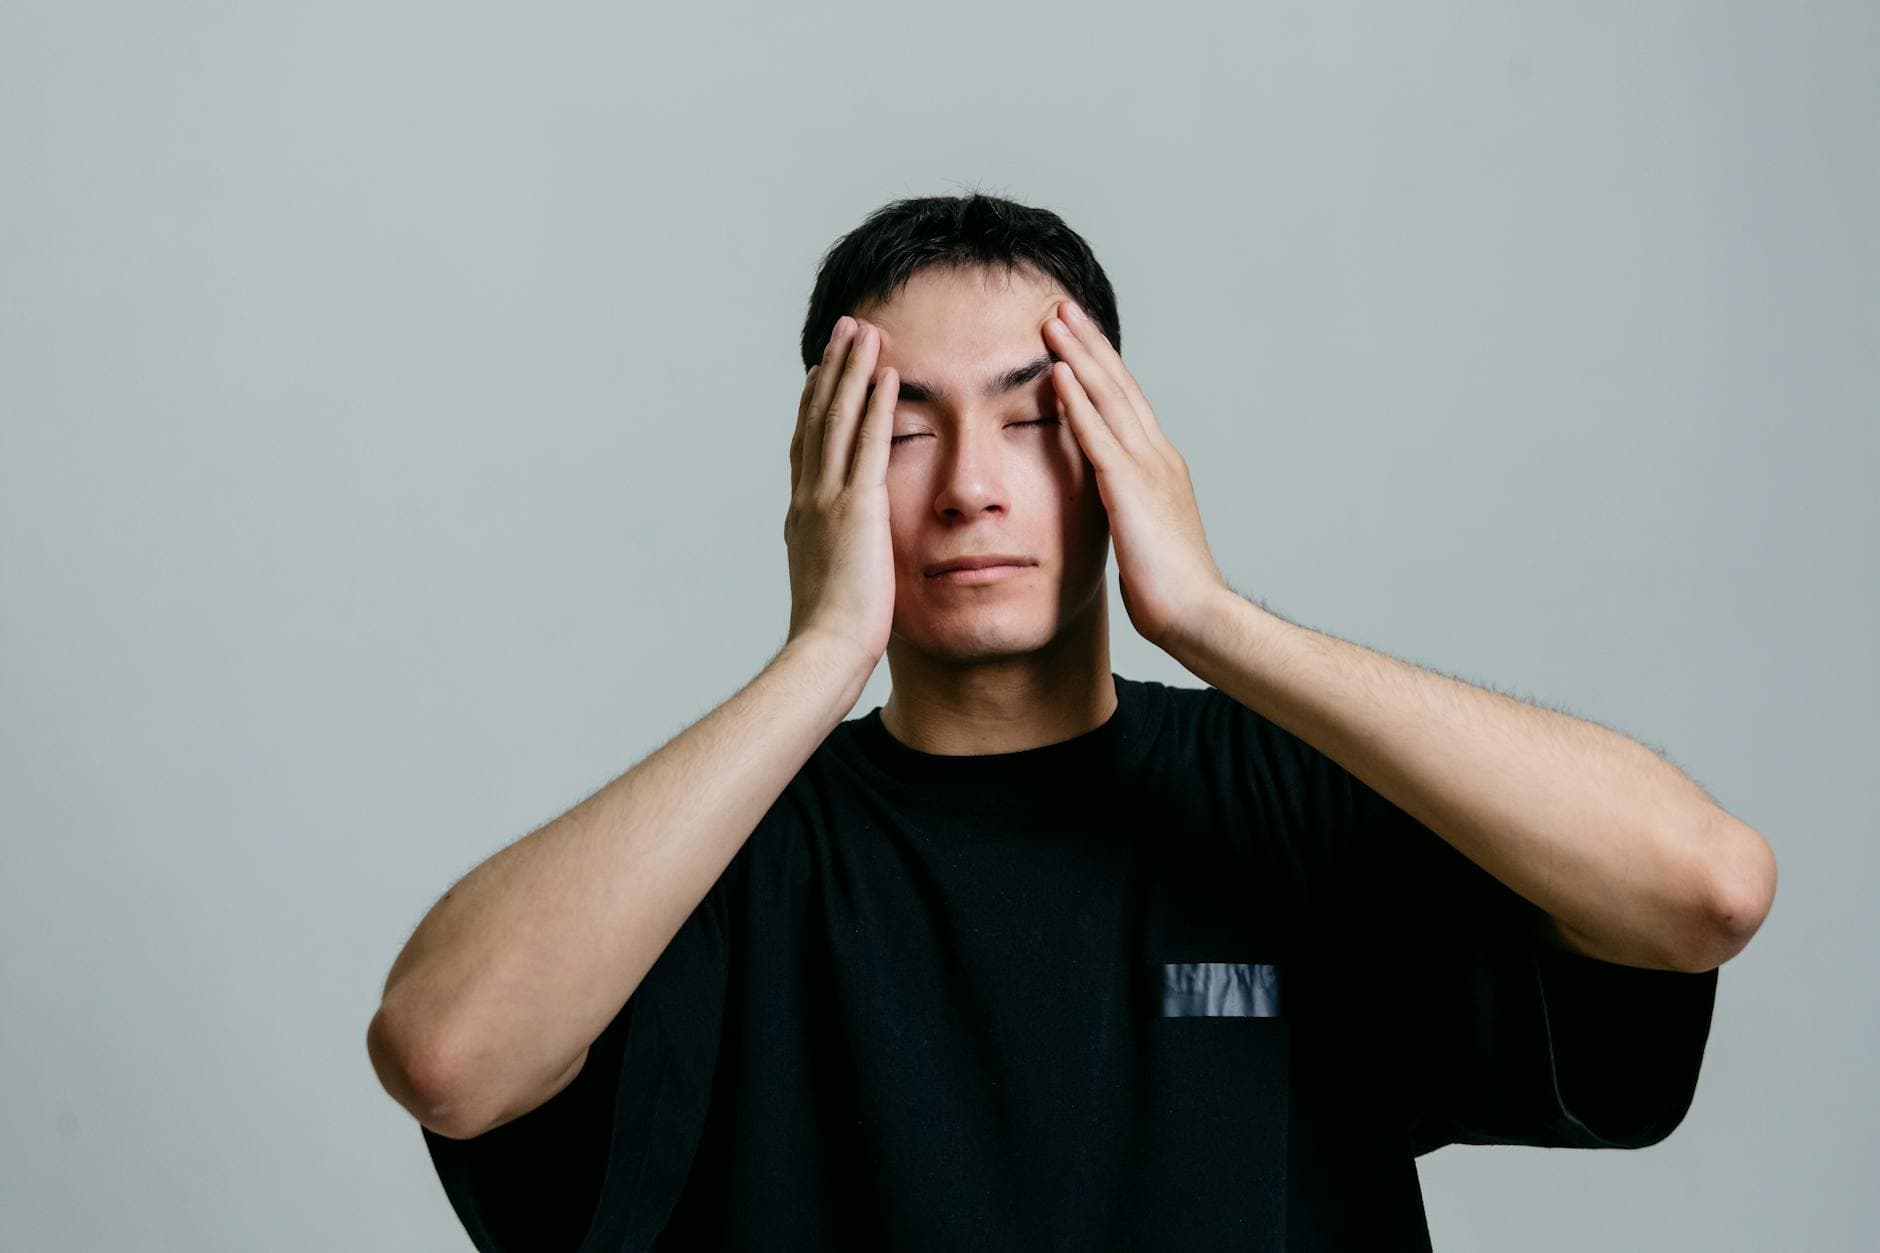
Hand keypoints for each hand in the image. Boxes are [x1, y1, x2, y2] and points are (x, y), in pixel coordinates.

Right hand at [784, 315, 898, 669]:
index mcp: (802, 517)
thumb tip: (848, 557)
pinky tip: (886, 374)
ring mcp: (827, 500)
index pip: (807, 447)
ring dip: (852, 372)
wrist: (825, 651)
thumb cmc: (832, 637)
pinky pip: (867, 444)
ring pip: (837, 420)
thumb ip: (838, 559)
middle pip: (817, 419)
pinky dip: (875, 405)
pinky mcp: (856, 508)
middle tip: (845, 331)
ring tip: (866, 332)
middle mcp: (808, 499)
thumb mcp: (832, 585)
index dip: (814, 405)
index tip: (823, 372)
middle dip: (832, 372)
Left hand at [1042, 299, 1228, 651]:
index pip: (1127, 404)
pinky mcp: (1131, 489)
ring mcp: (1147, 468)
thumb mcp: (1141, 537)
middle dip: (1088, 344)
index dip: (1101, 367)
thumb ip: (1124, 510)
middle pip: (1119, 386)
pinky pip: (1097, 435)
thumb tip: (1105, 506)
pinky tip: (1057, 373)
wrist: (1197, 615)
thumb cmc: (1170, 590)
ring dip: (1079, 356)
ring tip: (1053, 321)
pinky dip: (1076, 401)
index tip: (1077, 337)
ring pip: (1108, 398)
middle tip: (1061, 307)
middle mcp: (1157, 456)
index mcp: (1159, 467)